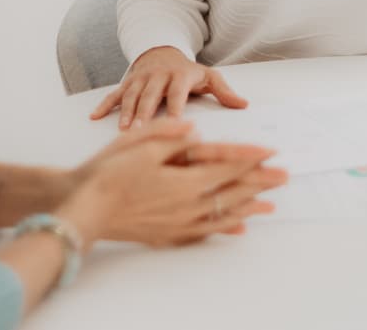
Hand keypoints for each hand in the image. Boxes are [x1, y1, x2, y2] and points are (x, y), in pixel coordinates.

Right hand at [60, 119, 287, 246]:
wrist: (83, 207)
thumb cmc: (108, 174)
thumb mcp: (140, 143)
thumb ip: (171, 136)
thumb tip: (195, 132)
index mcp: (184, 180)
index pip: (227, 166)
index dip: (250, 158)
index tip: (271, 153)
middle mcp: (188, 205)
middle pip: (233, 192)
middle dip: (260, 183)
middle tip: (284, 177)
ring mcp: (179, 223)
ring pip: (224, 214)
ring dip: (249, 207)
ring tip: (270, 205)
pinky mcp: (169, 234)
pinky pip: (206, 232)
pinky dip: (225, 228)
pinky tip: (238, 228)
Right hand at [89, 46, 247, 128]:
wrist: (162, 50)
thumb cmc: (187, 71)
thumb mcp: (208, 76)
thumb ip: (224, 91)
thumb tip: (244, 105)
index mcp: (179, 77)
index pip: (178, 94)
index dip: (176, 109)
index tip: (176, 126)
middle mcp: (158, 77)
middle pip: (151, 96)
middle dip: (145, 113)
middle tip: (140, 132)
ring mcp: (140, 79)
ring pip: (132, 96)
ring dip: (126, 112)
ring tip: (123, 130)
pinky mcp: (127, 82)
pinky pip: (114, 93)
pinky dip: (104, 104)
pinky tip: (94, 116)